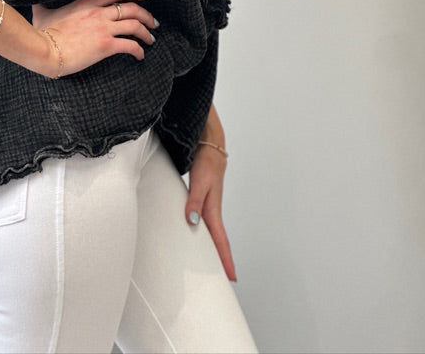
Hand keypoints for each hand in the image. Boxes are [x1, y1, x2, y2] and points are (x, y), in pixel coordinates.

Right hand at [31, 0, 156, 76]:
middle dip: (146, 15)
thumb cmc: (42, 32)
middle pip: (132, 8)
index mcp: (87, 2)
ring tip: (151, 39)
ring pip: (135, 25)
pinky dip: (139, 50)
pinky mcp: (106, 45)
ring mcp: (104, 28)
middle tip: (153, 22)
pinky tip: (140, 55)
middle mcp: (99, 12)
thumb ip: (43, 5)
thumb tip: (36, 1)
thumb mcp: (43, 12)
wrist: (44, 49)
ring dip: (146, 33)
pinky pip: (130, 46)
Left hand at [185, 114, 236, 280]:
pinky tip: (198, 235)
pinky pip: (205, 222)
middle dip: (222, 260)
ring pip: (212, 232)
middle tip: (224, 278)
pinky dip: (205, 233)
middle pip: (219, 241)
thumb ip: (194, 201)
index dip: (225, 259)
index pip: (221, 240)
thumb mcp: (199, 181)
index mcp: (213, 209)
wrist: (209, 146)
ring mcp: (209, 205)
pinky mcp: (203, 200)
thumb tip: (192, 222)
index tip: (231, 277)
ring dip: (214, 248)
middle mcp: (212, 210)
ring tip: (213, 264)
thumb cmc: (206, 162)